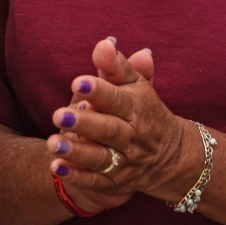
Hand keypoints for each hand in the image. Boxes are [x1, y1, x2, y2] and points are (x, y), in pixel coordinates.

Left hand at [50, 37, 199, 202]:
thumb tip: (105, 42)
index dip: (99, 91)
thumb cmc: (142, 110)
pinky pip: (97, 182)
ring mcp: (126, 162)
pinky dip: (78, 177)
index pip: (118, 99)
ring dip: (77, 153)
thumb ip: (116, 66)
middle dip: (85, 123)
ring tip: (53, 144)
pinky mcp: (117, 182)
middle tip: (59, 115)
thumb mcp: (134, 86)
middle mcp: (132, 136)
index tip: (77, 82)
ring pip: (102, 158)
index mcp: (136, 108)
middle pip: (109, 130)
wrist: (172, 155)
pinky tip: (56, 168)